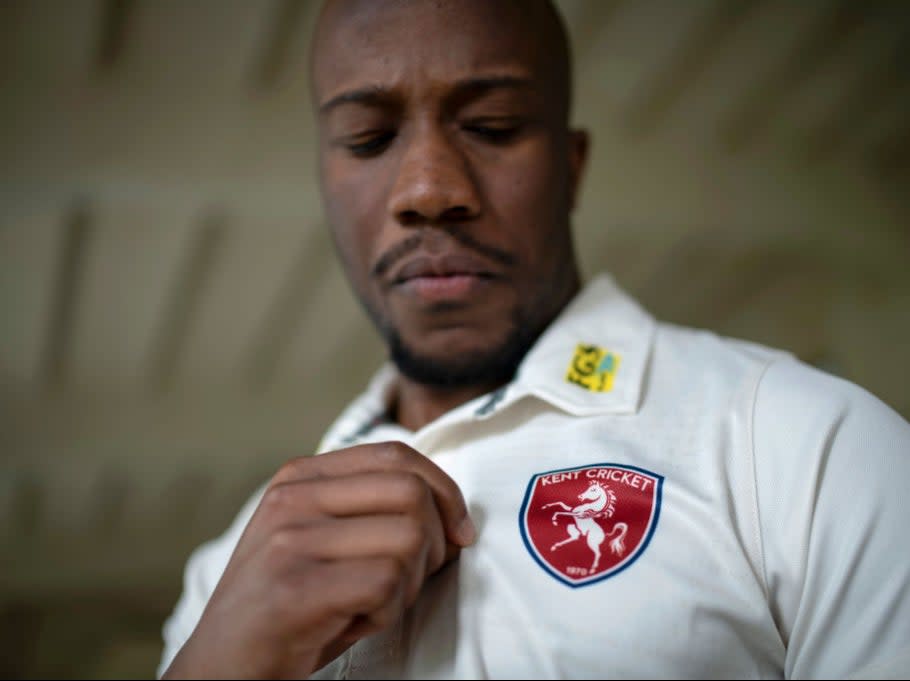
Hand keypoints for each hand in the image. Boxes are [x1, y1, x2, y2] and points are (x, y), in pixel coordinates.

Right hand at [161, 441, 475, 678]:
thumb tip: (452, 509)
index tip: (459, 531)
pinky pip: (386, 583)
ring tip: (374, 602)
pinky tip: (355, 621)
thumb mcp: (320, 538)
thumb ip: (369, 509)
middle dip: (436, 540)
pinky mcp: (296, 589)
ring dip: (410, 583)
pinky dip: (388, 611)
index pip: (396, 455)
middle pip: (411, 492)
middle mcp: (294, 498)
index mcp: (300, 477)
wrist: (219, 666)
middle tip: (417, 576)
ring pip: (408, 539)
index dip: (444, 490)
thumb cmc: (288, 604)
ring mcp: (291, 541)